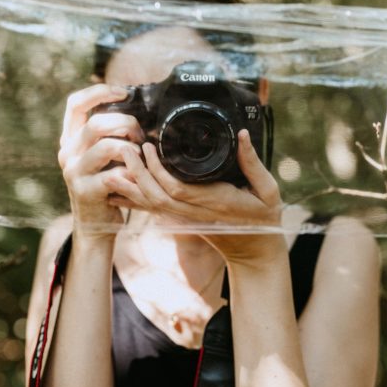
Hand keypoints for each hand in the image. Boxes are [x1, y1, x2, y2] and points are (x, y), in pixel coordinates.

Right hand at [58, 84, 144, 231]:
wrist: (95, 225)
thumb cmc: (106, 184)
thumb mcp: (101, 156)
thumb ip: (109, 134)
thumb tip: (135, 107)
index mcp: (70, 138)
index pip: (75, 103)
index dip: (99, 92)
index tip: (124, 92)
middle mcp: (67, 152)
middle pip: (97, 123)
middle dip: (126, 125)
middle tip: (140, 137)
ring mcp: (74, 172)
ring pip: (107, 146)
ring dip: (132, 150)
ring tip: (140, 157)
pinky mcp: (85, 191)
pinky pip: (116, 174)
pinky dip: (132, 173)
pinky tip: (137, 177)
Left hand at [104, 129, 287, 267]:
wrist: (254, 252)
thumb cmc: (264, 219)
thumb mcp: (268, 190)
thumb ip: (252, 162)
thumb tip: (240, 135)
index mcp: (214, 202)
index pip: (176, 189)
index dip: (156, 170)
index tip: (147, 148)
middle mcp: (195, 212)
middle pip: (156, 196)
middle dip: (136, 174)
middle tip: (125, 149)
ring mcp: (187, 218)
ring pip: (151, 204)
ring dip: (132, 186)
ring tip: (118, 164)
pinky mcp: (183, 219)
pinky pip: (155, 208)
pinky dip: (138, 196)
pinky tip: (126, 183)